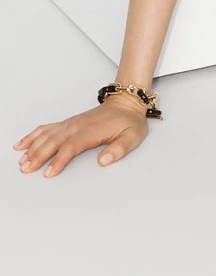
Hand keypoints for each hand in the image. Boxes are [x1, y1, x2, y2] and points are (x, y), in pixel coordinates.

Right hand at [13, 97, 149, 177]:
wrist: (127, 103)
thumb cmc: (129, 121)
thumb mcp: (133, 136)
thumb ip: (119, 149)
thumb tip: (105, 160)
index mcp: (92, 130)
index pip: (71, 146)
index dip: (59, 160)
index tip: (49, 172)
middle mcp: (78, 125)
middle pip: (54, 141)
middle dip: (38, 155)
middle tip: (26, 169)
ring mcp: (72, 123)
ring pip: (48, 135)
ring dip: (33, 147)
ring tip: (22, 161)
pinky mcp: (68, 123)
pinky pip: (47, 128)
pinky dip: (33, 136)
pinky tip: (23, 144)